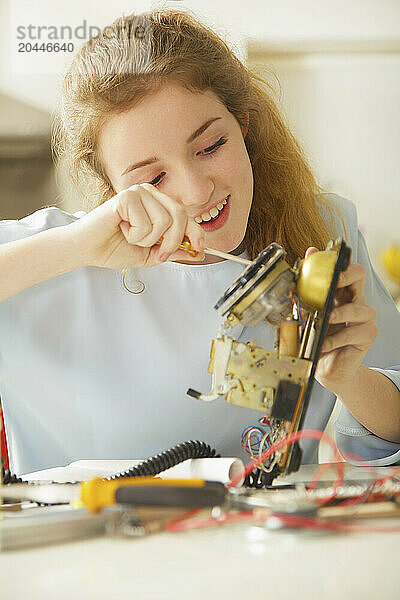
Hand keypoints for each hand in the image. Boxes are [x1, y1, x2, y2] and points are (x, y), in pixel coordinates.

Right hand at [67, 183, 204, 268]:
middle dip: (172, 241)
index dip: (196, 233)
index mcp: (158, 203)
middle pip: (180, 216)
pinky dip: (135, 234)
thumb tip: (198, 252)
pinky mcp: (127, 196)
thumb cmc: (114, 248)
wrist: (88, 249)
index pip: (186, 215)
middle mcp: (150, 193)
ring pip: (164, 221)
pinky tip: (122, 229)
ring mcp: (139, 192)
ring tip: (131, 236)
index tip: (200, 250)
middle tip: (158, 253)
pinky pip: (146, 223)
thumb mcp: (151, 254)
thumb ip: (173, 251)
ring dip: (147, 239)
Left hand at [305, 247, 377, 395]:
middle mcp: (356, 301)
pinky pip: (353, 333)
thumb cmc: (319, 340)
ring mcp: (365, 318)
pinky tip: (323, 344)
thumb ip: (305, 297)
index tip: (325, 253)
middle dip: (346, 274)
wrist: (328, 369)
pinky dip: (335, 339)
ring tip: (326, 320)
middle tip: (333, 280)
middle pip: (359, 274)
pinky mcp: (367, 335)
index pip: (344, 267)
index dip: (338, 257)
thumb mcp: (308, 317)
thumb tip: (294, 282)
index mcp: (341, 292)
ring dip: (340, 314)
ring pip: (359, 308)